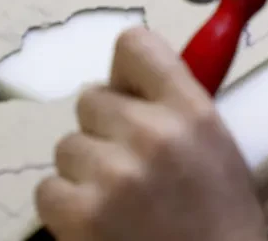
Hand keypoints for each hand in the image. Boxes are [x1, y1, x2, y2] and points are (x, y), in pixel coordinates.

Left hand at [35, 28, 266, 240]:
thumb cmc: (219, 220)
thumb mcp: (215, 148)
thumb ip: (173, 106)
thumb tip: (120, 82)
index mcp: (191, 111)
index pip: (135, 46)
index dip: (124, 72)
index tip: (129, 94)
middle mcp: (151, 133)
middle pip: (90, 99)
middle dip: (103, 130)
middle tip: (129, 166)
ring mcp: (113, 174)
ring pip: (68, 146)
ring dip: (85, 171)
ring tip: (118, 202)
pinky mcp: (82, 213)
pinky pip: (48, 188)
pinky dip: (66, 207)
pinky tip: (97, 222)